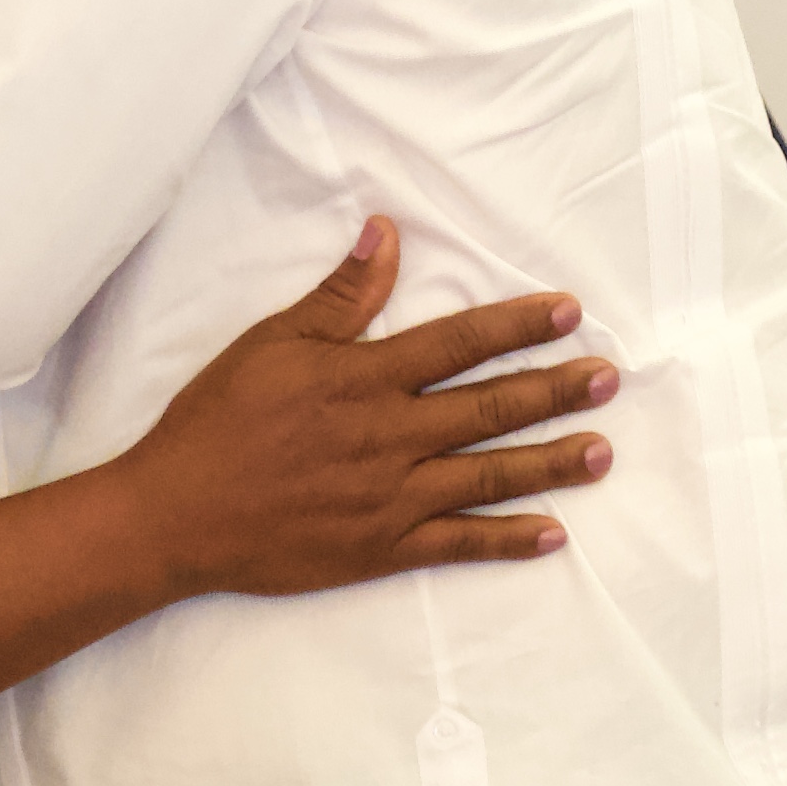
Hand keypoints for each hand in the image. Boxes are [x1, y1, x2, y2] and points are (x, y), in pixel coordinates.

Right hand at [119, 223, 614, 597]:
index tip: (569, 314)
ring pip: (489, 476)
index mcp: (365, 378)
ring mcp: (392, 498)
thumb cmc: (217, 420)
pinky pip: (459, 545)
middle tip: (609, 378)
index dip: (518, 326)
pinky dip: (508, 540)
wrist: (177, 513)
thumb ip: (339, 295)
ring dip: (551, 462)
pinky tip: (553, 534)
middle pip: (490, 408)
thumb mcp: (272, 341)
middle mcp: (391, 436)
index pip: (459, 343)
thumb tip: (387, 235)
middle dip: (556, 391)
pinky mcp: (382, 550)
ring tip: (602, 450)